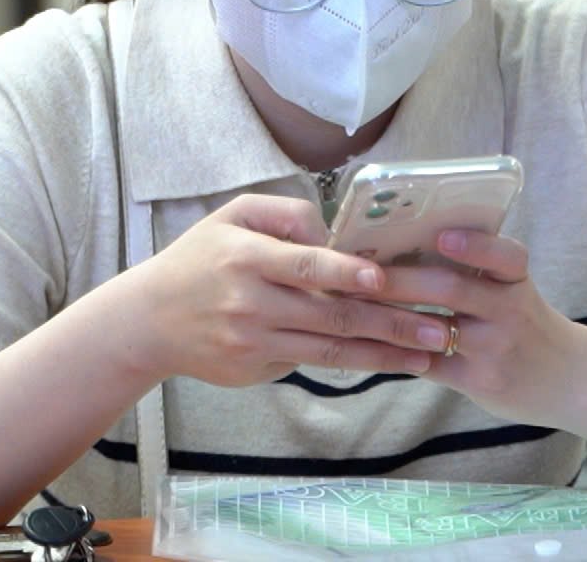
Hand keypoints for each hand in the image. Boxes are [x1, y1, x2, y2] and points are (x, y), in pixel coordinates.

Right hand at [113, 193, 453, 387]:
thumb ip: (287, 215)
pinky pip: (309, 363)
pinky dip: (352, 364)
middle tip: (437, 328)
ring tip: (426, 356)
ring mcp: (254, 344)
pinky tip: (388, 361)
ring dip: (383, 356)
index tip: (384, 280)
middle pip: (330, 317)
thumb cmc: (200, 258)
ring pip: (329, 352)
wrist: (149, 321)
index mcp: (246, 258)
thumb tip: (334, 236)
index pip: (304, 266)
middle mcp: (251, 304)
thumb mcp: (233, 217)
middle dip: (390, 324)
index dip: (346, 274)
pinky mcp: (255, 371)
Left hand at [374, 231, 586, 428]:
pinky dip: (396, 353)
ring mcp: (494, 348)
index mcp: (516, 280)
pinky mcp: (481, 381)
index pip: (504, 255)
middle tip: (357, 270)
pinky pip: (429, 365)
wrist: (570, 380)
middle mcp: (509, 311)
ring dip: (387, 316)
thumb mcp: (516, 291)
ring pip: (432, 329)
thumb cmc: (529, 325)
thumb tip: (408, 245)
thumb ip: (478, 271)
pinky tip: (367, 344)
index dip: (474, 244)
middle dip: (400, 278)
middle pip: (451, 288)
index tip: (442, 235)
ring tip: (350, 304)